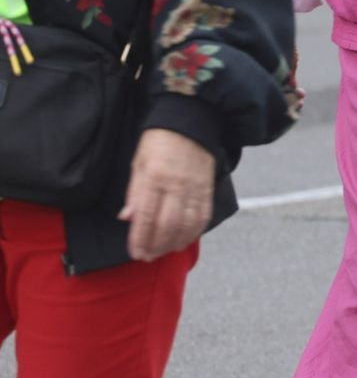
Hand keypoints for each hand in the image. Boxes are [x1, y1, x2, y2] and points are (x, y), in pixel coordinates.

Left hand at [120, 128, 215, 261]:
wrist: (191, 120)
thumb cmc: (159, 141)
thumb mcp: (138, 162)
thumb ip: (134, 192)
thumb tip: (127, 218)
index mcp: (154, 177)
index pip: (146, 216)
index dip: (140, 238)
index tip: (135, 252)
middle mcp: (176, 185)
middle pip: (167, 224)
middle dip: (156, 245)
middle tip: (148, 256)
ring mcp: (195, 187)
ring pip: (187, 223)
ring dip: (175, 242)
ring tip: (164, 251)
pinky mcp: (208, 187)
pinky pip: (204, 215)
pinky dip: (195, 231)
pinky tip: (185, 239)